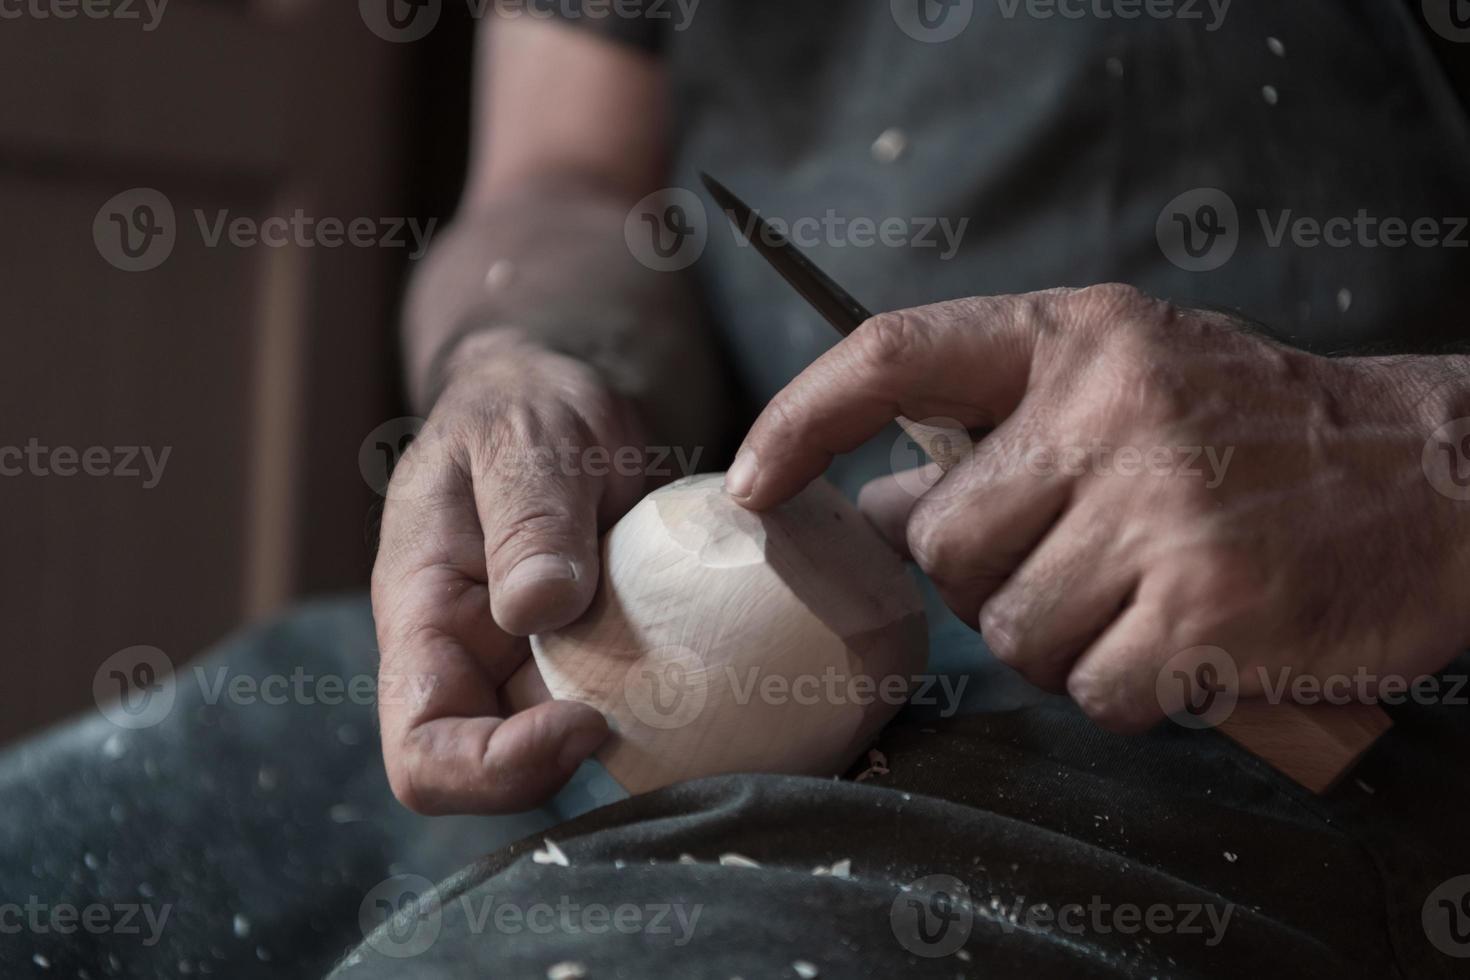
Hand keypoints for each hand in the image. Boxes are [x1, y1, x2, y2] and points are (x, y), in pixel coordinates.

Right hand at [371, 330, 647, 812]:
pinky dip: (663, 712)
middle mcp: (466, 661)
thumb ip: (527, 517)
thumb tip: (535, 609)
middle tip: (655, 710)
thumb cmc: (524, 407)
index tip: (586, 721)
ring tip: (693, 687)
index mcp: (422, 616)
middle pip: (492, 779)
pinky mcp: (586, 660)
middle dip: (570, 769)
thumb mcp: (525, 439)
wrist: (556, 397)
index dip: (494, 768)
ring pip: (563, 757)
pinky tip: (711, 674)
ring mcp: (525, 666)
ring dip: (629, 743)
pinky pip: (618, 714)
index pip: (421, 751)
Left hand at [727, 284, 1469, 732]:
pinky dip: (1127, 690)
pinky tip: (1186, 644)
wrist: (1439, 477)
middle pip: (945, 544)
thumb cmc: (1260, 435)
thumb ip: (1002, 429)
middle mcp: (1111, 412)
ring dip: (1062, 641)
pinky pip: (1092, 691)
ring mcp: (1161, 512)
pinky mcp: (1206, 613)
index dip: (802, 417)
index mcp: (1079, 339)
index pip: (896, 356)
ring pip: (1013, 631)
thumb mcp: (1130, 385)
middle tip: (1077, 563)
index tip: (749, 479)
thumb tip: (877, 497)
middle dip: (989, 579)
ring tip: (1143, 600)